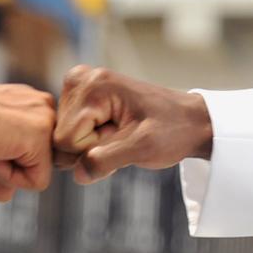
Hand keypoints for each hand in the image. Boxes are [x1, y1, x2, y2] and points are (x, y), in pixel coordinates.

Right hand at [0, 79, 55, 201]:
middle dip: (5, 167)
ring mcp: (44, 119)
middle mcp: (41, 106)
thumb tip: (8, 194)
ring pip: (37, 174)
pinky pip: (35, 181)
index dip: (2, 162)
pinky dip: (7, 176)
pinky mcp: (41, 135)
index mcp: (27, 104)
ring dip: (4, 171)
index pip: (32, 154)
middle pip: (37, 165)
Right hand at [52, 65, 211, 183]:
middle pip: (62, 136)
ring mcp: (80, 85)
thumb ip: (106, 160)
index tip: (123, 138)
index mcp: (94, 85)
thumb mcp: (143, 148)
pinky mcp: (82, 95)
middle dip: (91, 146)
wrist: (190, 120)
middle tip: (123, 137)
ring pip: (65, 136)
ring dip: (93, 144)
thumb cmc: (173, 130)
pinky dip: (92, 139)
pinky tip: (114, 131)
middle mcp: (81, 79)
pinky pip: (71, 132)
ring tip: (122, 133)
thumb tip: (77, 173)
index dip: (92, 150)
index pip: (66, 139)